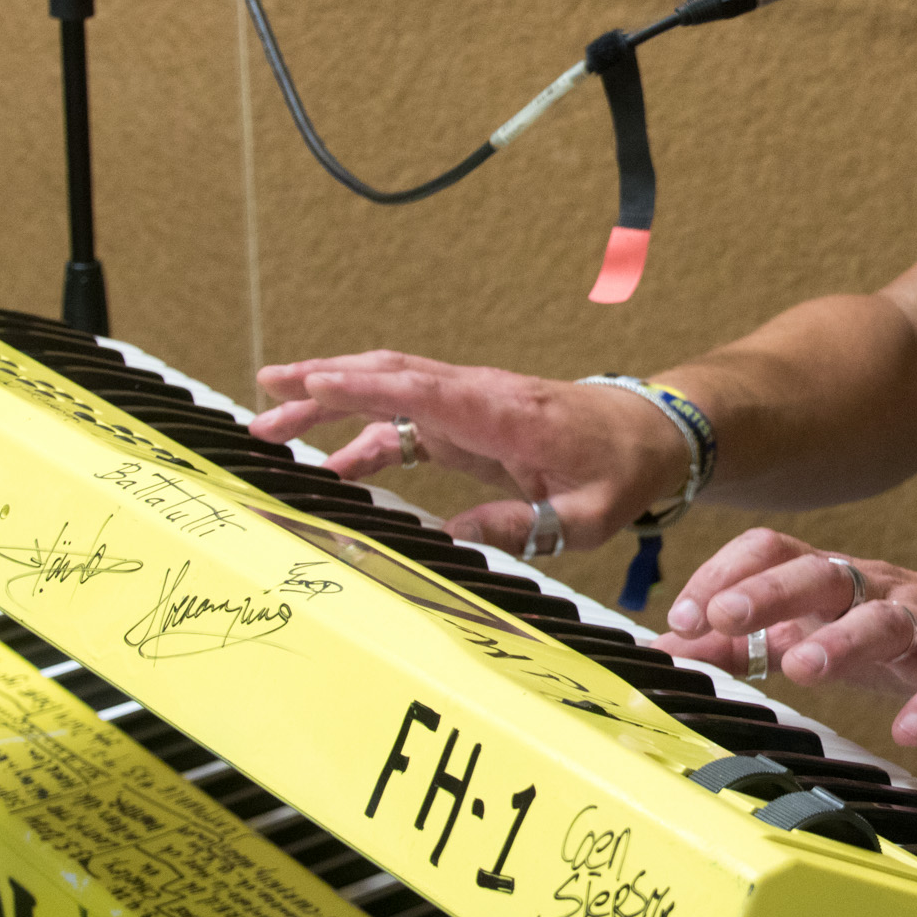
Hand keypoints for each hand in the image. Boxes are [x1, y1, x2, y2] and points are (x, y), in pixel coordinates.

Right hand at [251, 350, 689, 553]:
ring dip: (332, 404)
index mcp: (506, 413)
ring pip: (390, 392)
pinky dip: (364, 433)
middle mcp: (479, 398)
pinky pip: (407, 420)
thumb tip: (452, 538)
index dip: (366, 388)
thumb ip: (526, 524)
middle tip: (264, 394)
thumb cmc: (622, 470)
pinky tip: (331, 465)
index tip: (310, 383)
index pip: (424, 391)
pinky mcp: (468, 421)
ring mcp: (470, 406)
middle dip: (325, 383)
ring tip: (270, 424)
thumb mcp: (587, 513)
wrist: (652, 434)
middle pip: (391, 377)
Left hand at [653, 527, 916, 747]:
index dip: (726, 574)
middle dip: (767, 592)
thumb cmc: (912, 636)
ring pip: (885, 618)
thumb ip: (758, 641)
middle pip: (822, 573)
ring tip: (803, 666)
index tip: (681, 616)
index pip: (776, 550)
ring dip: (842, 639)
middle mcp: (880, 589)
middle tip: (722, 617)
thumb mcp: (832, 634)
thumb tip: (679, 644)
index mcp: (839, 580)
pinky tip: (912, 731)